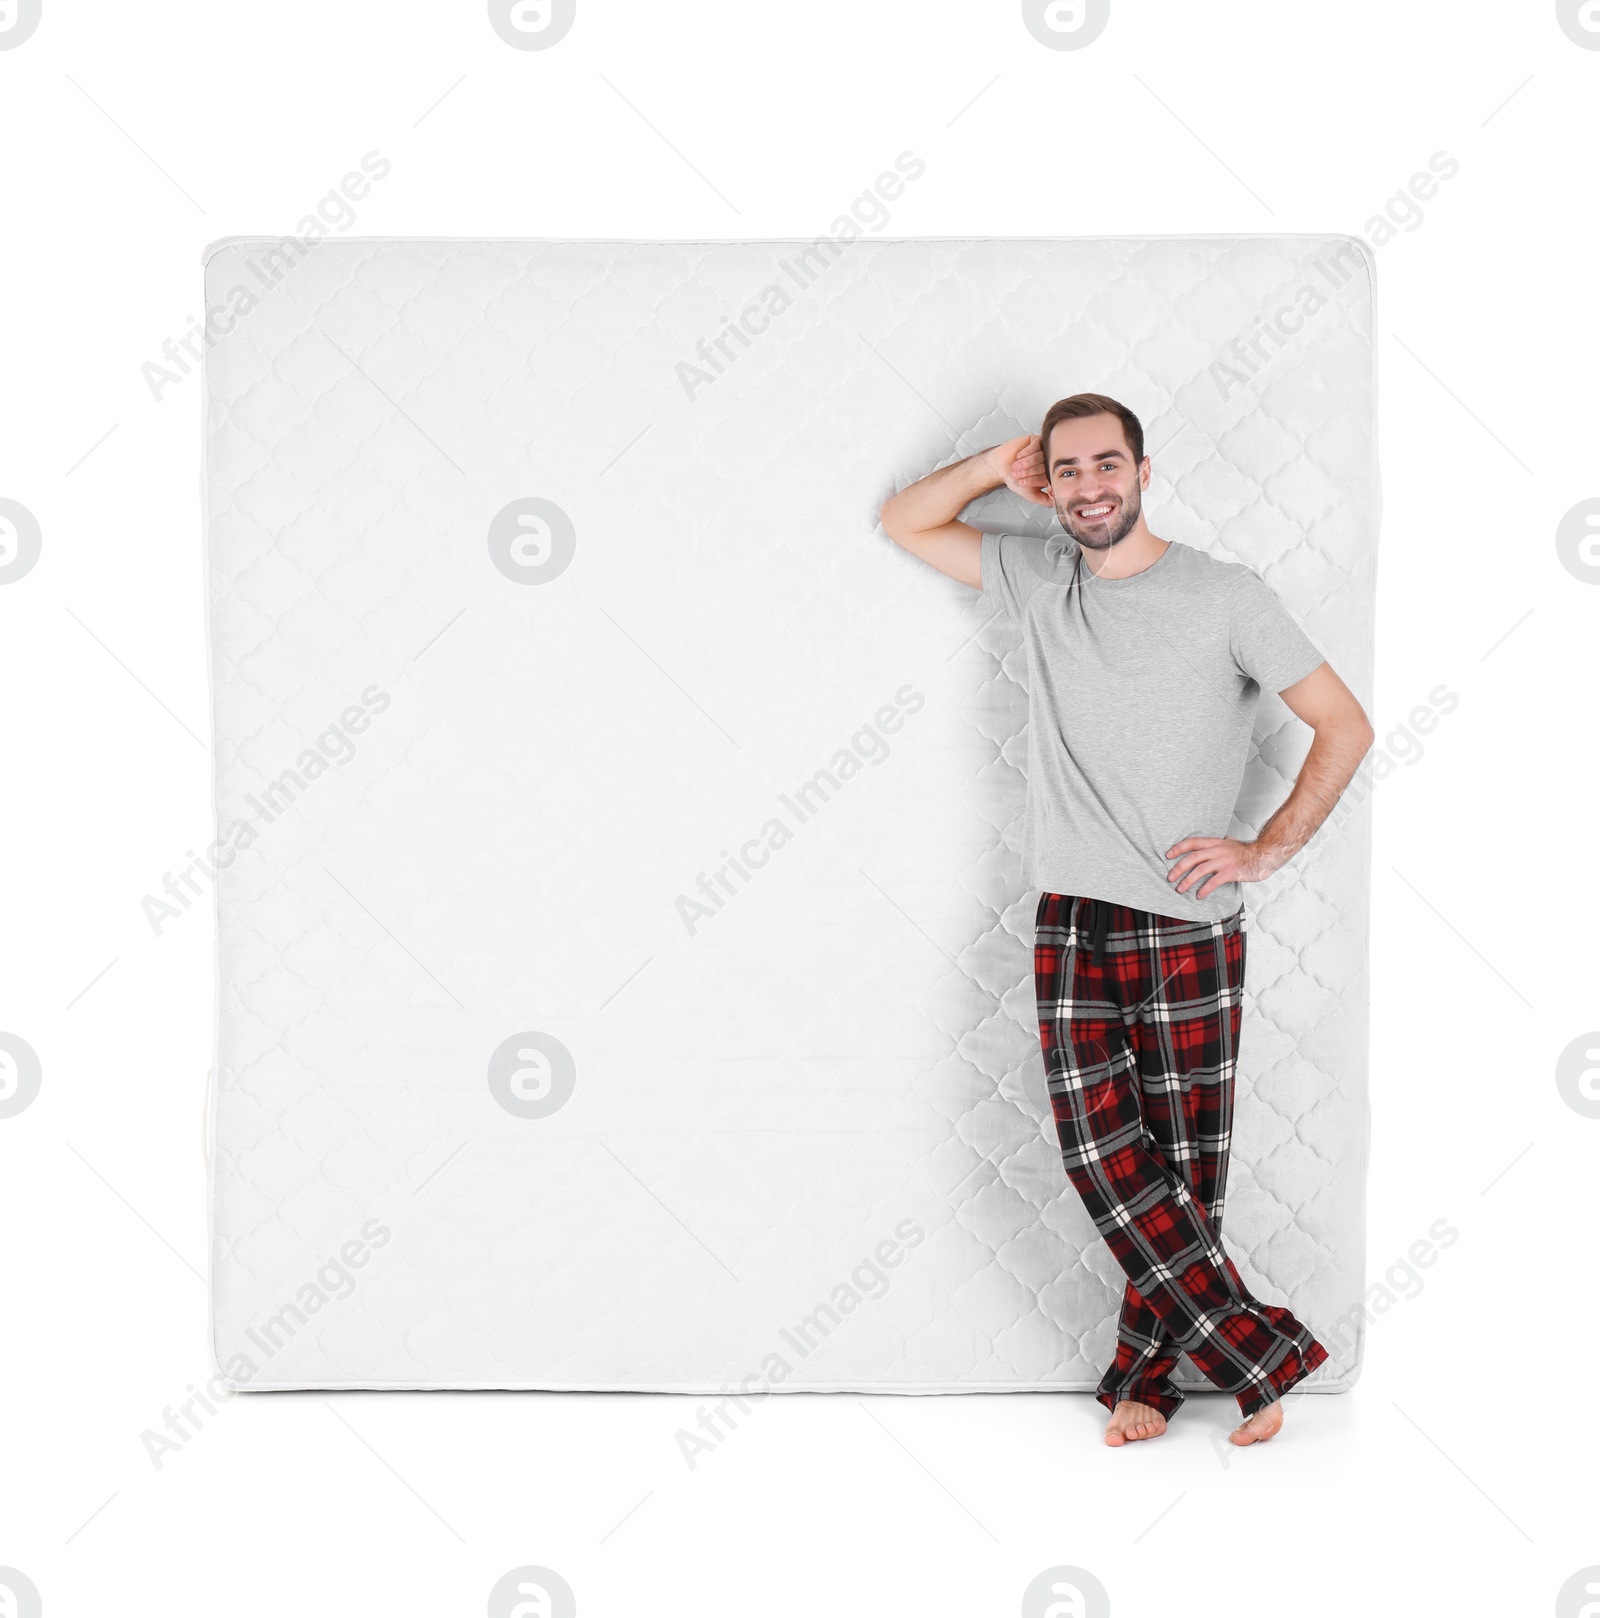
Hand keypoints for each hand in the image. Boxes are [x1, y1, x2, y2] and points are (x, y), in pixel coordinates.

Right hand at [983, 434, 1051, 506]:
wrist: (1000, 467)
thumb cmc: (1014, 479)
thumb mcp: (1030, 494)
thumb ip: (1045, 500)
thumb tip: (1058, 501)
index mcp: (1048, 474)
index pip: (1049, 476)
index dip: (1037, 480)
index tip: (1024, 482)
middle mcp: (1047, 462)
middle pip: (1045, 465)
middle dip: (1030, 472)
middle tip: (1018, 475)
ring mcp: (1043, 450)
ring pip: (1041, 455)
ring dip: (1027, 462)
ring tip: (1016, 466)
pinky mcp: (1036, 441)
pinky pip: (1036, 445)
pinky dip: (1026, 452)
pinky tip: (1019, 456)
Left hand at [1164, 836, 1280, 899]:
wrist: (1264, 855)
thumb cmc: (1246, 851)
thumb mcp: (1229, 843)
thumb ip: (1217, 843)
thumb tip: (1207, 844)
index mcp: (1215, 842)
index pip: (1192, 842)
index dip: (1179, 848)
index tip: (1168, 855)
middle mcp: (1218, 850)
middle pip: (1193, 858)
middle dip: (1179, 868)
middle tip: (1170, 877)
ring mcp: (1225, 861)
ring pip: (1201, 870)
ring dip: (1188, 881)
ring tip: (1180, 889)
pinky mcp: (1231, 872)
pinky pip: (1214, 881)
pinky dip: (1205, 889)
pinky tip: (1199, 895)